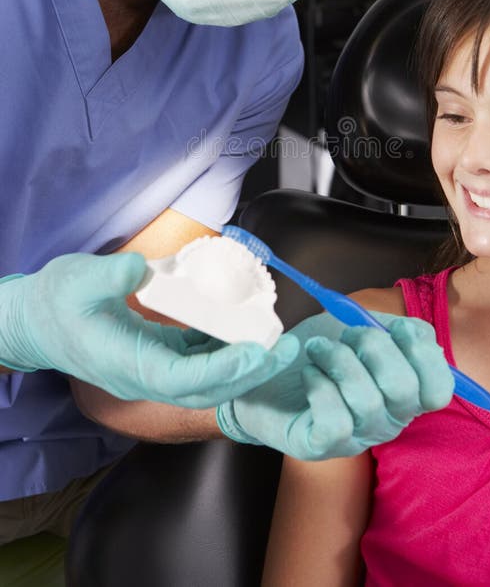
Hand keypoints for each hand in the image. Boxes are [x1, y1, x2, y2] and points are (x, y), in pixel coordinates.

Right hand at [0, 253, 297, 405]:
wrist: (37, 321)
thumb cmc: (54, 302)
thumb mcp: (76, 279)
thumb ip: (109, 275)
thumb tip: (143, 267)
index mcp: (125, 364)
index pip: (181, 379)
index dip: (221, 369)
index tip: (253, 353)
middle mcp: (144, 375)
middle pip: (205, 388)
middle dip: (249, 373)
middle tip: (287, 349)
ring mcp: (153, 369)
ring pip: (207, 379)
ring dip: (245, 364)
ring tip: (279, 340)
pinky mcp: (159, 356)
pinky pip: (199, 360)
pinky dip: (226, 349)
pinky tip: (246, 327)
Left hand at [216, 311, 453, 459]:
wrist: (267, 374)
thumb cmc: (321, 350)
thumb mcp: (361, 327)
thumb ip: (393, 328)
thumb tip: (415, 332)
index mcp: (403, 394)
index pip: (438, 390)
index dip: (424, 355)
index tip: (397, 328)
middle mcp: (387, 421)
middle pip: (404, 389)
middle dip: (376, 348)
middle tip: (348, 333)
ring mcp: (356, 438)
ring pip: (367, 401)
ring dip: (340, 361)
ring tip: (317, 348)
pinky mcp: (321, 447)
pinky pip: (335, 421)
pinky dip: (320, 387)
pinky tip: (309, 373)